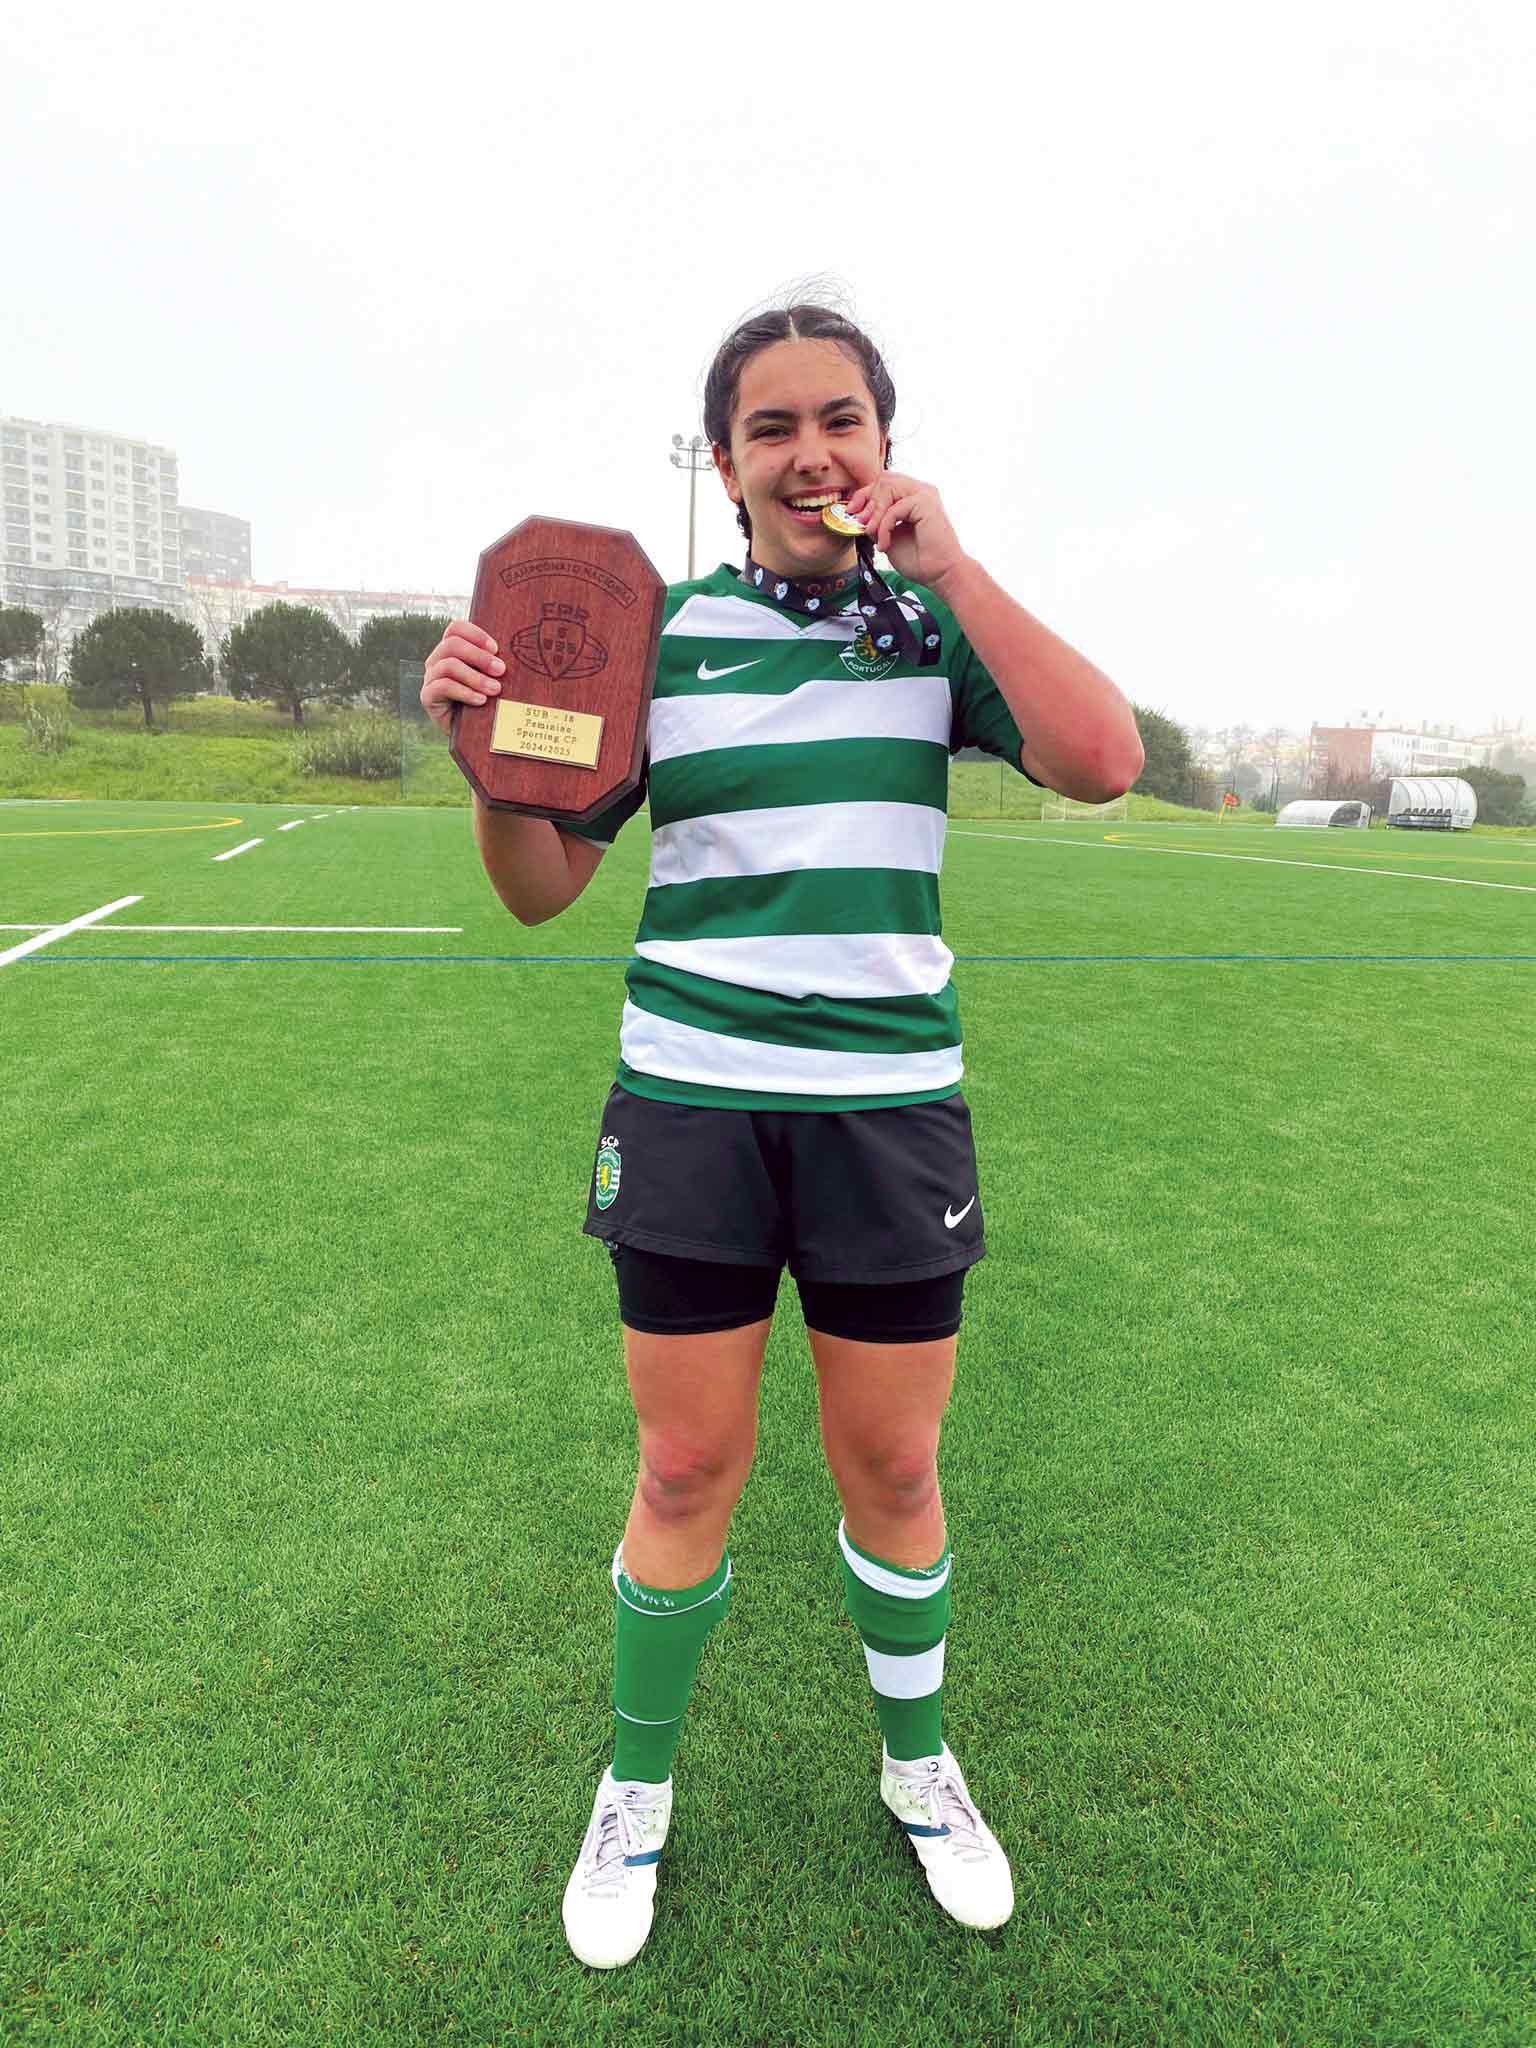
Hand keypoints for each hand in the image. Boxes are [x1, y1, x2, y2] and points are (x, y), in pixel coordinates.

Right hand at [420, 620, 503, 734]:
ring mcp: (430, 678)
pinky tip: (480, 700)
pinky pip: (442, 686)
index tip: (496, 649)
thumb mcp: (492, 680)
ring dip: (475, 677)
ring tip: (495, 689)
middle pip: (452, 644)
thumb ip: (496, 666)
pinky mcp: (427, 696)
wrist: (471, 735)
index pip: (455, 629)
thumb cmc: (485, 703)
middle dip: (479, 656)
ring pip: (449, 665)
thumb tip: (520, 656)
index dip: (475, 634)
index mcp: (451, 650)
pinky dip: (465, 692)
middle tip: (501, 670)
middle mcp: (437, 660)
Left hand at [841, 473, 968, 587]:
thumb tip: (858, 515)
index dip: (864, 494)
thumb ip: (876, 522)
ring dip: (875, 512)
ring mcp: (925, 494)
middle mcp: (920, 490)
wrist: (940, 574)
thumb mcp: (888, 536)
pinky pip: (894, 508)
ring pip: (888, 487)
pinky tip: (885, 544)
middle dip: (867, 500)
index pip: (883, 483)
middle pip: (884, 479)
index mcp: (912, 496)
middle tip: (861, 523)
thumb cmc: (919, 559)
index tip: (851, 511)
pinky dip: (884, 526)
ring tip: (872, 534)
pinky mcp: (926, 503)